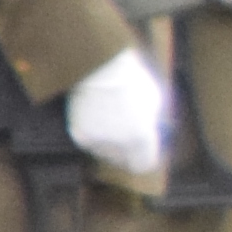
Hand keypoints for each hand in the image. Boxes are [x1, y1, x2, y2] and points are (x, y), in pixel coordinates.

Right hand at [63, 47, 170, 179]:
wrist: (99, 66)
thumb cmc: (131, 79)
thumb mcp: (153, 101)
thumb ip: (151, 123)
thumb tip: (152, 134)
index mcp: (141, 137)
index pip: (143, 165)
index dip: (144, 158)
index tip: (144, 152)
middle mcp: (118, 144)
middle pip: (122, 161)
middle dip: (125, 152)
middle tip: (125, 136)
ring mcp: (96, 140)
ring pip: (104, 153)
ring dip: (108, 143)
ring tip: (110, 121)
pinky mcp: (78, 134)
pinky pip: (89, 142)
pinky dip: (93, 134)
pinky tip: (97, 117)